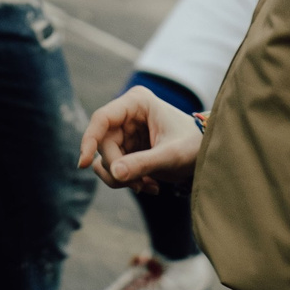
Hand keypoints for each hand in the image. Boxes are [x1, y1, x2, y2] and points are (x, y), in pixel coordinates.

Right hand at [79, 87, 203, 194]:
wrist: (206, 156)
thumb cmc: (193, 146)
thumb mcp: (171, 155)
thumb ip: (143, 163)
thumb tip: (115, 173)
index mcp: (136, 103)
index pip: (102, 118)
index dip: (89, 139)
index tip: (83, 163)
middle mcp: (127, 115)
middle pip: (103, 144)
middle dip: (117, 169)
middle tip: (138, 185)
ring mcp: (125, 133)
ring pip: (105, 159)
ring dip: (122, 178)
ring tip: (147, 186)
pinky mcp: (127, 149)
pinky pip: (115, 168)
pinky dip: (127, 181)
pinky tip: (150, 185)